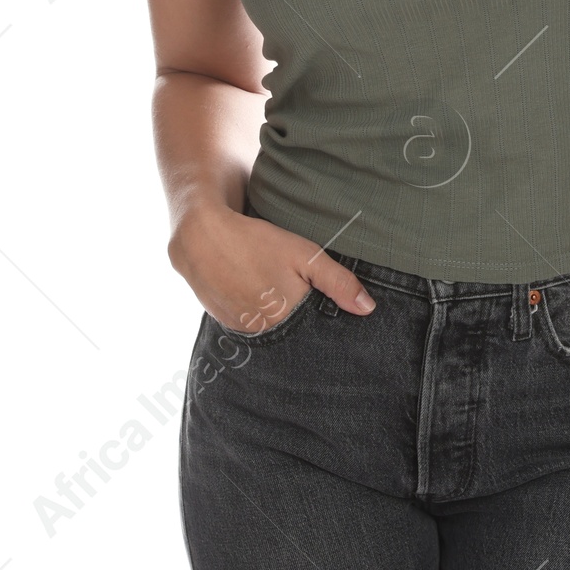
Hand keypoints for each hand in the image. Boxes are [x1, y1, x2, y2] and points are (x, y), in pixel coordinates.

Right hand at [169, 204, 376, 335]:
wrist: (201, 238)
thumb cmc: (257, 242)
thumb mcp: (305, 255)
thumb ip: (338, 283)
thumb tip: (368, 309)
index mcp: (286, 318)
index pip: (315, 330)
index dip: (323, 318)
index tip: (327, 306)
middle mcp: (263, 331)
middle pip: (293, 331)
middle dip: (301, 317)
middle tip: (295, 288)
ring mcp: (241, 328)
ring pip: (271, 328)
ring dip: (278, 316)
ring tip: (274, 287)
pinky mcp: (224, 322)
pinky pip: (250, 323)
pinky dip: (258, 312)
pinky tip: (258, 292)